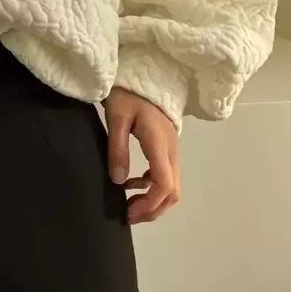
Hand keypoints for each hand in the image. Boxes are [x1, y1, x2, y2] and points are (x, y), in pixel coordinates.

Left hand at [102, 87, 180, 223]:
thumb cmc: (129, 94)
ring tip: (128, 205)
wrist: (146, 76)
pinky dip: (152, 187)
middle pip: (173, 192)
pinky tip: (131, 184)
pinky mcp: (167, 149)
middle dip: (153, 210)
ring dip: (153, 201)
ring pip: (172, 187)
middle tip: (128, 215)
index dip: (149, 204)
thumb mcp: (117, 118)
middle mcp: (172, 151)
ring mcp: (172, 151)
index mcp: (159, 144)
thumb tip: (118, 181)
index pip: (164, 184)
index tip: (129, 212)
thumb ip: (118, 149)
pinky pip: (166, 176)